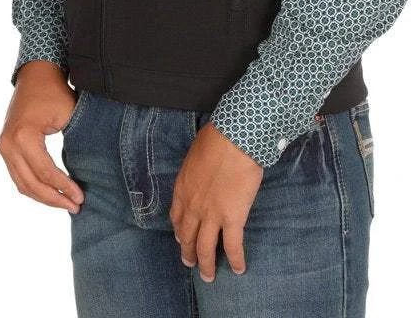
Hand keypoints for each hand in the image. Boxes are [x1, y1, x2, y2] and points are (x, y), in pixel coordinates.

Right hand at [0, 61, 85, 213]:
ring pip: (22, 183)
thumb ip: (73, 145)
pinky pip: (18, 175)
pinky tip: (52, 193)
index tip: (80, 198)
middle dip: (54, 199)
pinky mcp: (5, 147)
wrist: (36, 74)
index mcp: (23, 136)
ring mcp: (3, 146)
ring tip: (66, 203)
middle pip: (30, 183)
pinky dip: (34, 186)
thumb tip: (87, 175)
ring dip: (43, 196)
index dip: (63, 188)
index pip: (45, 172)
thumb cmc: (55, 92)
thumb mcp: (68, 116)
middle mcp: (7, 144)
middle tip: (75, 206)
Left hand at [169, 121, 263, 281]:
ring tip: (209, 276)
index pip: (177, 217)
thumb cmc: (217, 139)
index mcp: (183, 189)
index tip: (181, 238)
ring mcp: (212, 215)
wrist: (234, 141)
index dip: (179, 231)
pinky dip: (236, 260)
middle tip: (190, 263)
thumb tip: (202, 171)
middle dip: (188, 253)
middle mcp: (193, 206)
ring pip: (205, 248)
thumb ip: (195, 171)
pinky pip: (232, 246)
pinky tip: (239, 269)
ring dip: (206, 265)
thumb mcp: (195, 155)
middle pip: (188, 236)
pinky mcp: (232, 219)